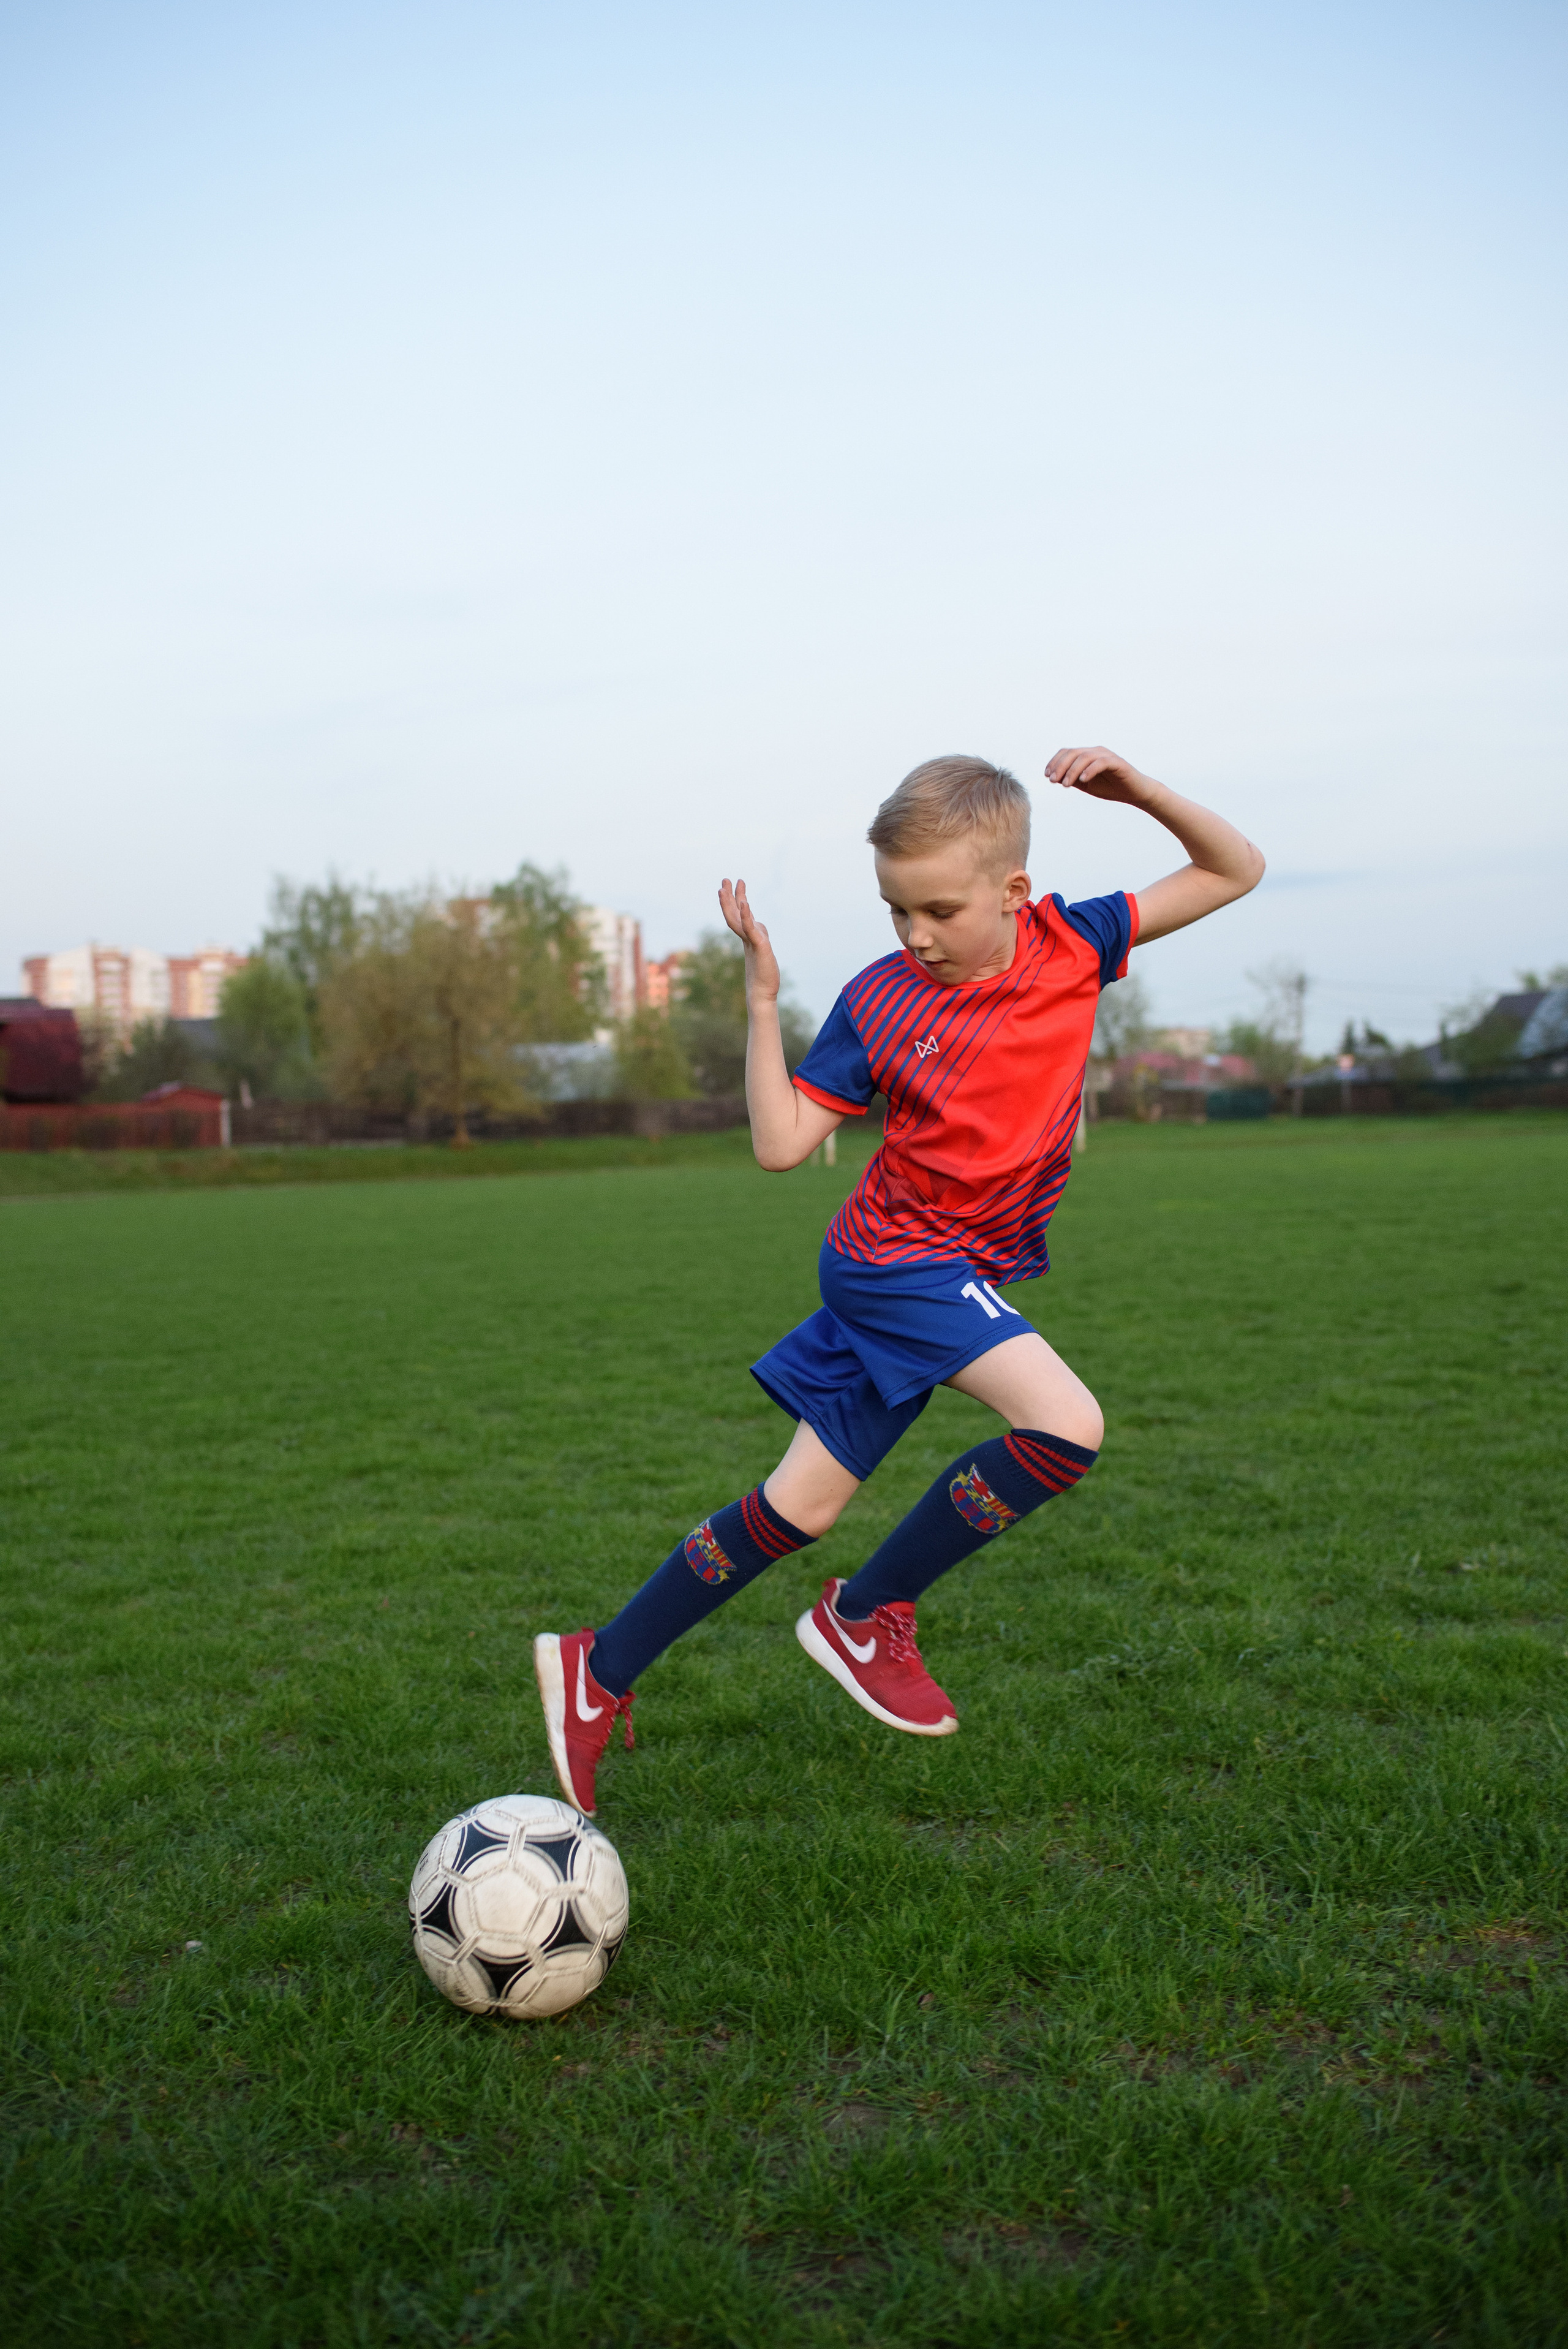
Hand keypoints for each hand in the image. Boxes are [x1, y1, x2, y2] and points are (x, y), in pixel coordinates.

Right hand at [718, 878, 781, 1002]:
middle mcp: (746, 937)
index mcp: (747, 936)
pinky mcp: (760, 946)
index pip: (738, 915)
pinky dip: (746, 916)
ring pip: (737, 918)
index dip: (734, 900)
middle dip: (729, 896)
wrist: (762, 993)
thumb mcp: (763, 949)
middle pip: (733, 913)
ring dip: (731, 901)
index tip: (733, 885)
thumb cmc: (764, 975)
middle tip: (724, 879)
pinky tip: (744, 904)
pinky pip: (751, 928)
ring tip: (726, 886)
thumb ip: (759, 937)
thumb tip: (759, 930)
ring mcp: (751, 941)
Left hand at [1045, 747, 1159, 806]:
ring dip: (1072, 770)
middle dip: (1060, 766)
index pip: (1067, 752)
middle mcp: (1096, 752)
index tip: (1047, 776)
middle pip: (1073, 753)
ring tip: (1065, 784)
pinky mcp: (1118, 762)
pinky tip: (1083, 780)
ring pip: (1085, 757)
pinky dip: (1090, 770)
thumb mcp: (1087, 785)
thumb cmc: (1111, 788)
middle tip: (1053, 781)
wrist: (1135, 793)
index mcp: (1088, 755)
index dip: (1055, 762)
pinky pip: (1101, 762)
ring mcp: (1107, 756)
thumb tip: (1056, 777)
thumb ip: (1073, 779)